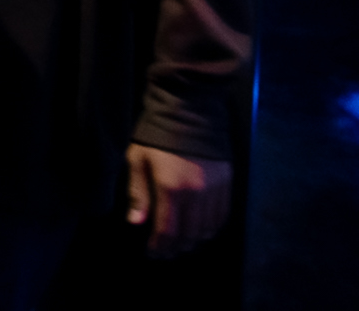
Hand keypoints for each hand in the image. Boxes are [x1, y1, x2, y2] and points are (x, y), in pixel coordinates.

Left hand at [124, 143, 231, 257]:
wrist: (189, 112)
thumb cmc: (157, 136)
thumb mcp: (137, 160)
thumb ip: (138, 193)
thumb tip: (136, 222)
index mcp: (171, 189)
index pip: (168, 230)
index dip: (160, 246)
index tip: (152, 253)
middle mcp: (197, 194)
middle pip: (190, 235)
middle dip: (176, 248)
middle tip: (165, 252)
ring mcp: (215, 190)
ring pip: (208, 229)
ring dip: (194, 241)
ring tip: (181, 244)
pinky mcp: (228, 184)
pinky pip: (223, 216)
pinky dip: (212, 229)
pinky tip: (201, 230)